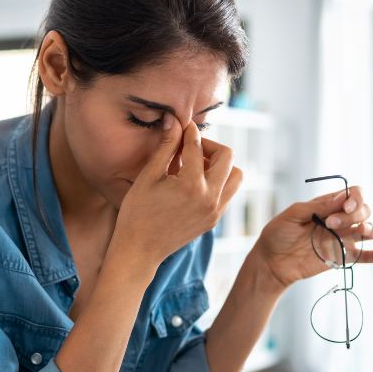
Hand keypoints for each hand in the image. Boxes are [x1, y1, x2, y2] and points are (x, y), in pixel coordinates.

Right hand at [113, 113, 242, 266]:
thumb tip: (174, 120)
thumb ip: (166, 147)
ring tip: (196, 166)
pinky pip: (228, 193)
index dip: (188, 131)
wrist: (139, 251)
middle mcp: (210, 198)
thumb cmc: (137, 213)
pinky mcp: (214, 220)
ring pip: (235, 176)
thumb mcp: (148, 176)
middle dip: (209, 146)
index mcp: (191, 185)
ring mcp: (215, 211)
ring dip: (220, 165)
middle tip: (189, 148)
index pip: (197, 146)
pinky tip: (195, 182)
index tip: (182, 125)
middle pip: (227, 157)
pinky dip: (218, 181)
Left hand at [251, 186, 372, 289]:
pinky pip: (366, 255)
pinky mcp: (343, 257)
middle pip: (364, 210)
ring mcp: (343, 238)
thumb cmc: (278, 234)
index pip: (354, 195)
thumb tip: (341, 198)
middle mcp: (340, 219)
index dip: (355, 198)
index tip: (345, 206)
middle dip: (353, 214)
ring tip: (360, 231)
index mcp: (328, 204)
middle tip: (331, 224)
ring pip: (370, 229)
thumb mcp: (293, 215)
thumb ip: (317, 206)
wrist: (271, 262)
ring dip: (370, 228)